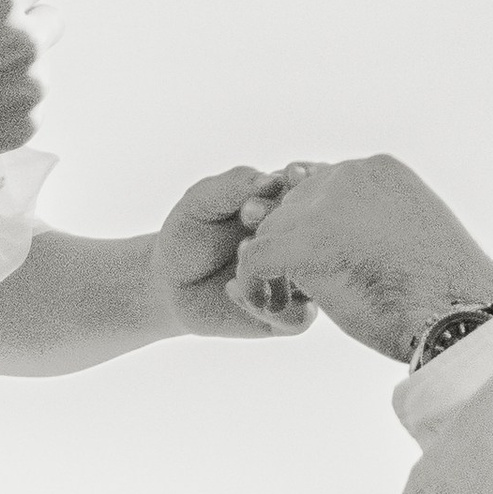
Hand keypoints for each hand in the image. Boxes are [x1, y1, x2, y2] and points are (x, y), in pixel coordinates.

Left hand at [147, 165, 316, 341]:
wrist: (171, 282)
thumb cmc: (190, 233)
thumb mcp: (203, 200)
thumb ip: (234, 184)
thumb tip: (272, 180)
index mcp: (292, 211)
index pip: (317, 194)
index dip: (308, 183)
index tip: (290, 174)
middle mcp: (303, 250)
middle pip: (322, 237)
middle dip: (290, 221)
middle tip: (249, 213)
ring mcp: (300, 285)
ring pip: (318, 281)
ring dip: (283, 266)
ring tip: (241, 251)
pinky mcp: (287, 320)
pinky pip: (298, 319)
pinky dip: (269, 305)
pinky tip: (233, 288)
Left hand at [227, 156, 492, 361]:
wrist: (457, 313)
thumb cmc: (447, 291)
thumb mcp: (413, 239)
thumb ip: (375, 224)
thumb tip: (346, 238)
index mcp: (378, 170)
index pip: (321, 181)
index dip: (312, 220)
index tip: (317, 254)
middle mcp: (348, 176)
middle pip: (291, 202)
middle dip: (288, 240)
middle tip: (292, 280)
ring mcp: (325, 205)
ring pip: (271, 229)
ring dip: (273, 264)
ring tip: (286, 298)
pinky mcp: (304, 242)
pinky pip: (257, 259)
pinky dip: (255, 285)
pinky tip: (272, 305)